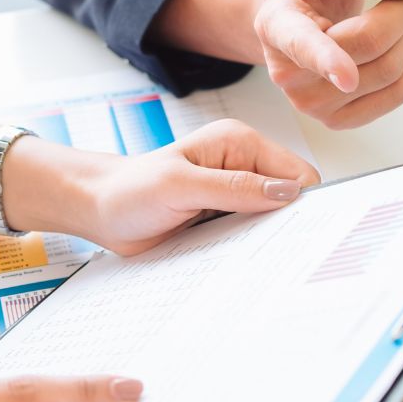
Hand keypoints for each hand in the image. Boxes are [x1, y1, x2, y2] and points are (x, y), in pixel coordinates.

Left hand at [4, 119, 319, 255]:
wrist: (99, 210)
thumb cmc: (129, 190)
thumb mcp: (180, 186)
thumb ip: (234, 188)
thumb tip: (287, 193)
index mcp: (240, 143)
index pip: (295, 173)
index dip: (303, 202)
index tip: (300, 232)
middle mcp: (244, 165)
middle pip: (290, 197)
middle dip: (287, 223)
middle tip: (275, 251)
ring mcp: (237, 192)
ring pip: (275, 218)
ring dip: (267, 238)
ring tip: (252, 255)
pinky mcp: (227, 216)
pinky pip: (254, 233)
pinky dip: (251, 247)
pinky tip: (239, 258)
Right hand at [254, 0, 402, 128]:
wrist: (299, 25)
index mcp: (277, 26)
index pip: (303, 46)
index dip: (326, 60)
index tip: (347, 76)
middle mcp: (288, 74)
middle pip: (368, 48)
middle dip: (402, 14)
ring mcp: (313, 104)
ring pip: (390, 70)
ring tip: (401, 18)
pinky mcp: (339, 120)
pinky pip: (397, 94)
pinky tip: (401, 44)